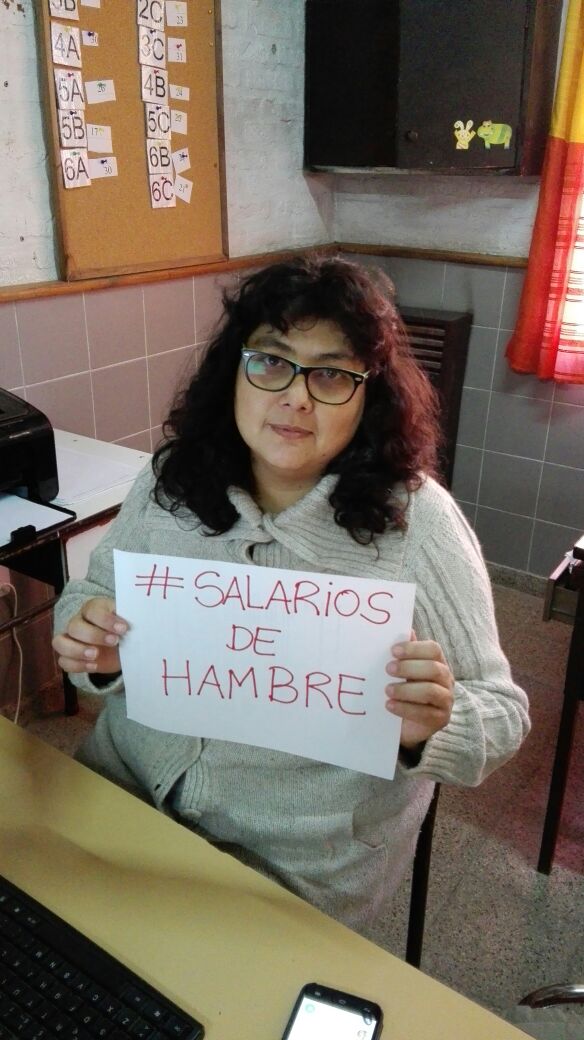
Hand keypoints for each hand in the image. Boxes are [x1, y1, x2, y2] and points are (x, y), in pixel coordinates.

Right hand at [52, 597, 127, 675]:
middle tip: (114, 642)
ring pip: (60, 643)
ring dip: (77, 650)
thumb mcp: (131, 620)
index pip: (92, 610)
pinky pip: (63, 661)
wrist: (122, 645)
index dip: (106, 620)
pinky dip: (77, 665)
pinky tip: (94, 666)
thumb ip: (133, 618)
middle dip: (93, 635)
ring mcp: (70, 639)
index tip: (124, 628)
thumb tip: (141, 620)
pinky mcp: (70, 656)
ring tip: (96, 656)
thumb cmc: (125, 629)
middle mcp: (78, 621)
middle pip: (74, 626)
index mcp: (93, 608)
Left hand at [385, 634, 453, 749]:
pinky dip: (405, 708)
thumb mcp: (403, 671)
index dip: (414, 648)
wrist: (407, 723)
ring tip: (387, 690)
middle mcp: (446, 679)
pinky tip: (389, 705)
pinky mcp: (440, 719)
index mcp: (438, 662)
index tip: (393, 651)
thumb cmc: (405, 691)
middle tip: (388, 669)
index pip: (433, 649)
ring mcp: (446, 700)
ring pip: (431, 691)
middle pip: (433, 668)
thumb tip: (403, 629)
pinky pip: (425, 713)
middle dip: (409, 668)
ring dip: (406, 690)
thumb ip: (404, 653)